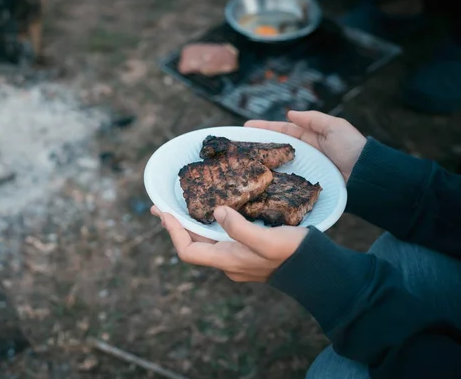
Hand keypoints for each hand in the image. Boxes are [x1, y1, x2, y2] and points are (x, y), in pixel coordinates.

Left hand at [151, 205, 306, 282]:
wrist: (316, 271)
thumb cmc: (293, 254)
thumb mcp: (266, 240)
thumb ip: (240, 228)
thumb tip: (216, 212)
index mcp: (227, 259)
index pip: (187, 251)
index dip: (173, 232)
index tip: (164, 212)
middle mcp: (227, 262)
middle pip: (193, 246)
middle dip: (175, 226)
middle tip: (162, 207)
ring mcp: (237, 259)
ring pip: (206, 242)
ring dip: (190, 226)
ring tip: (179, 209)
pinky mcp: (247, 253)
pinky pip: (219, 240)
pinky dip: (208, 226)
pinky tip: (211, 214)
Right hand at [245, 110, 366, 181]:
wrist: (366, 175)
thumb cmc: (352, 148)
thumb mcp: (335, 126)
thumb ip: (313, 119)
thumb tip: (290, 114)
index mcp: (312, 137)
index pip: (283, 130)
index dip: (265, 128)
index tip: (246, 127)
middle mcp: (306, 153)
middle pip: (277, 148)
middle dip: (259, 145)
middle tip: (238, 144)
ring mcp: (305, 170)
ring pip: (278, 165)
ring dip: (262, 163)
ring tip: (243, 162)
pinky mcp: (306, 186)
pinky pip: (286, 181)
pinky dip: (273, 180)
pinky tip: (259, 180)